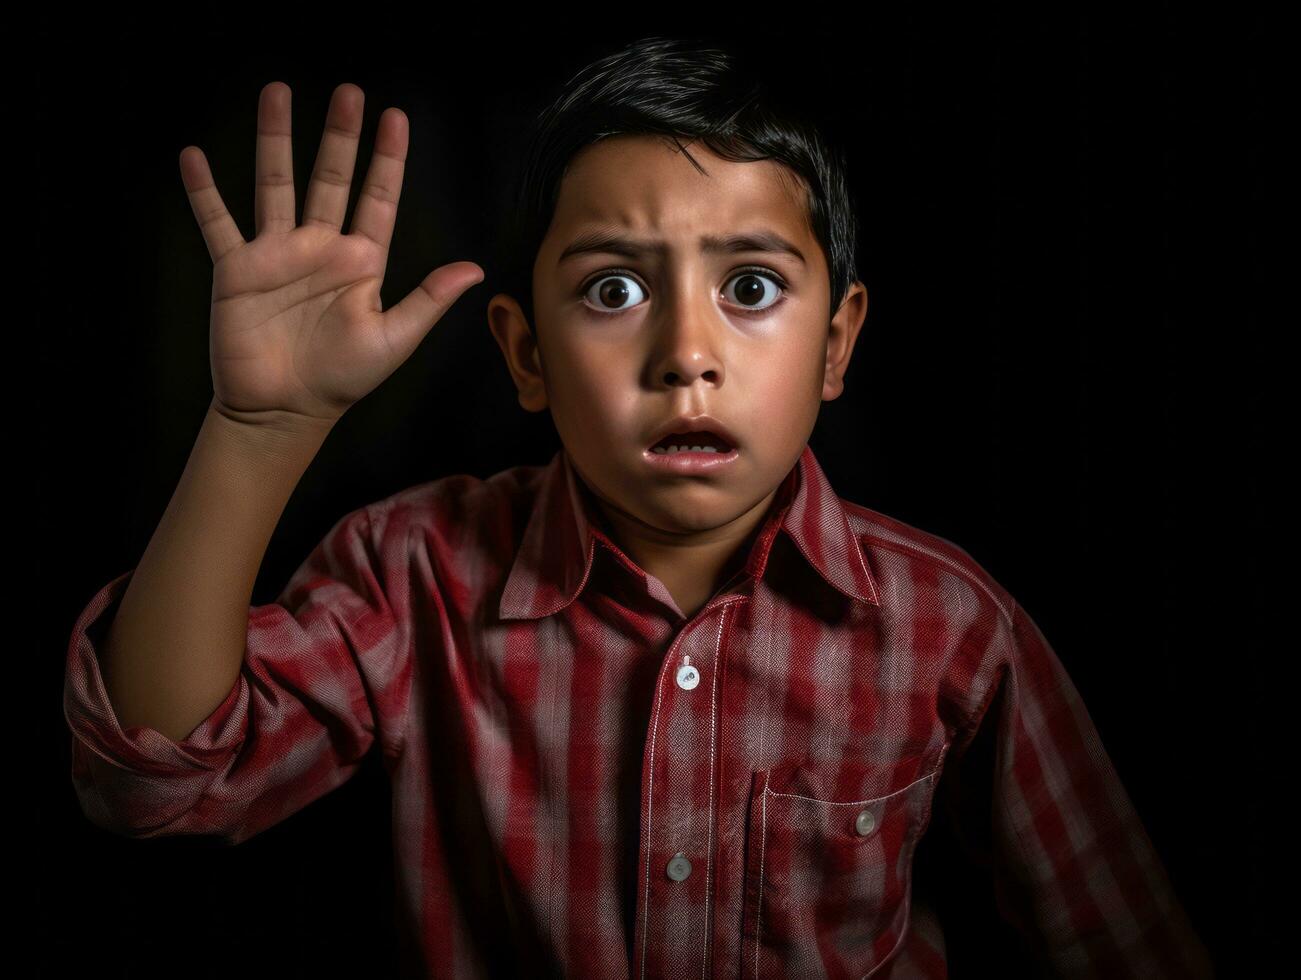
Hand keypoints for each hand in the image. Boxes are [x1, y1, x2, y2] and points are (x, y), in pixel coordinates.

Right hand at [179, 81, 482, 429]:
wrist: (283, 410)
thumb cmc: (342, 379)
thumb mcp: (394, 339)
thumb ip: (429, 300)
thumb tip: (475, 269)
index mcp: (360, 261)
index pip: (377, 198)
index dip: (387, 158)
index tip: (395, 117)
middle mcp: (319, 247)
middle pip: (330, 177)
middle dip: (339, 135)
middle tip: (348, 91)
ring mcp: (277, 254)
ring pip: (276, 183)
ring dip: (275, 139)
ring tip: (276, 92)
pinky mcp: (236, 269)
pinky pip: (218, 222)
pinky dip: (204, 192)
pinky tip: (193, 157)